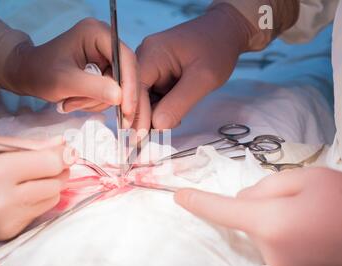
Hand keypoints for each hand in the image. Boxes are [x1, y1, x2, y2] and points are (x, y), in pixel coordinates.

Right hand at [0, 135, 75, 254]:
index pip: (49, 164)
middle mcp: (4, 200)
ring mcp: (8, 221)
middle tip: (48, 161)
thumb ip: (26, 145)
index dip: (62, 154)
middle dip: (58, 169)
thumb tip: (61, 145)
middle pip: (56, 182)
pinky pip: (39, 212)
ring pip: (52, 198)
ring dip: (50, 185)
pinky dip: (37, 199)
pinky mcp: (10, 233)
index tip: (64, 149)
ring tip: (32, 177)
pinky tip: (20, 193)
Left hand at [12, 18, 138, 127]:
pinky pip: (110, 92)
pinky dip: (94, 102)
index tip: (127, 108)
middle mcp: (105, 42)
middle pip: (125, 74)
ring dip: (96, 101)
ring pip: (118, 87)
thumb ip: (93, 88)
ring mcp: (105, 57)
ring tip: (71, 102)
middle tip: (91, 110)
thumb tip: (119, 97)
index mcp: (96, 33)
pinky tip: (76, 101)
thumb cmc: (40, 72)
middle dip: (110, 97)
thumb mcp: (65, 81)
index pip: (124, 57)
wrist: (28, 74)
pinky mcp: (102, 70)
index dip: (129, 84)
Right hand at [135, 4, 253, 130]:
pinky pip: (151, 95)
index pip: (134, 88)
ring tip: (174, 119)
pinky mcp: (156, 73)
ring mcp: (149, 65)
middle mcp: (145, 57)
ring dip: (154, 113)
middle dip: (143, 116)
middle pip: (134, 94)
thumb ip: (179, 103)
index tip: (140, 138)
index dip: (136, 114)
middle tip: (151, 139)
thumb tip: (157, 126)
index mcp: (153, 53)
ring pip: (142, 98)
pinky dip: (161, 108)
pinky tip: (174, 113)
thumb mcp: (204, 78)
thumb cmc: (217, 48)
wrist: (226, 31)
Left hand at [175, 168, 341, 265]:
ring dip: (283, 230)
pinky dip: (296, 248)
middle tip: (303, 205)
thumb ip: (269, 185)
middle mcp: (272, 254)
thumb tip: (245, 199)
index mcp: (270, 223)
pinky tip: (321, 242)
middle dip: (266, 211)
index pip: (222, 210)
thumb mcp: (311, 179)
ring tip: (319, 225)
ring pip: (270, 240)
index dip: (199, 202)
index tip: (180, 197)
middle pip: (253, 223)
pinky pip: (285, 258)